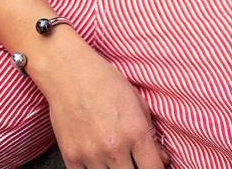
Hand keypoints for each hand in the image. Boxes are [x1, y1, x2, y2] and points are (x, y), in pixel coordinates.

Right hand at [28, 32, 170, 168]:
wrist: (68, 71)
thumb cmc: (104, 81)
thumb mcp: (137, 102)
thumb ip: (151, 135)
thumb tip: (163, 159)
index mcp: (136, 132)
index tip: (152, 165)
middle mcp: (115, 147)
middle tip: (132, 159)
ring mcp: (91, 154)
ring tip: (114, 158)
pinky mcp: (71, 157)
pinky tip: (97, 161)